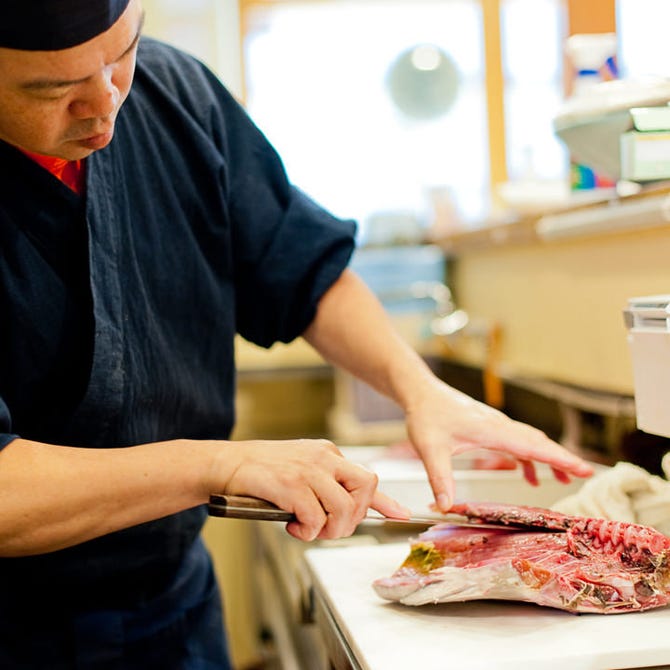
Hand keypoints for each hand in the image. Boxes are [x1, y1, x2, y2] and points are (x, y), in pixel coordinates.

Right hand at [214, 439, 407, 540]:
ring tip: (308, 529)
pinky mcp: (291, 484)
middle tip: (331, 528)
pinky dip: (306, 531)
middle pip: (364, 488)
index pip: (366, 477)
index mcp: (328, 453)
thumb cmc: (262, 472)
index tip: (401, 515)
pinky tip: (292, 526)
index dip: (386, 501)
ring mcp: (309, 469)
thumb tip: (350, 511)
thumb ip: (326, 487)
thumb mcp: (302, 472)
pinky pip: (315, 517)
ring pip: (342, 508)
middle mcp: (323, 457)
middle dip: (353, 517)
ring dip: (329, 529)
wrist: (227, 463)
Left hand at [403, 379, 594, 512]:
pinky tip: (527, 474)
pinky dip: (528, 458)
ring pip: (529, 442)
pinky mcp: (488, 428)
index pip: (533, 446)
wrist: (420, 392)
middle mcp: (499, 426)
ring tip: (563, 480)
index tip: (584, 469)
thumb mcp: (430, 449)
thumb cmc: (426, 415)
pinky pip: (516, 443)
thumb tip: (445, 506)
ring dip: (547, 459)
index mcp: (492, 430)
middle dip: (562, 459)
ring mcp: (495, 425)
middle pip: (538, 443)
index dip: (559, 459)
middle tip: (586, 475)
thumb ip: (440, 477)